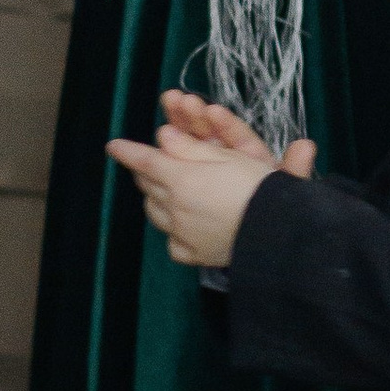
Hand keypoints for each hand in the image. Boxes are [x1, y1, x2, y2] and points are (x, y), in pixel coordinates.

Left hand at [107, 89, 316, 267]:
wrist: (276, 233)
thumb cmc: (258, 187)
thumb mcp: (231, 156)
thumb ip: (191, 147)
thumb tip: (163, 136)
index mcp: (182, 178)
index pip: (146, 161)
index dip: (128, 151)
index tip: (113, 145)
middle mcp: (174, 206)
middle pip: (149, 185)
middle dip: (145, 172)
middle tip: (147, 165)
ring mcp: (181, 232)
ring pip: (155, 212)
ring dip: (155, 198)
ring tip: (162, 192)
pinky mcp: (192, 254)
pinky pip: (173, 241)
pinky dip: (173, 231)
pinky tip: (181, 227)